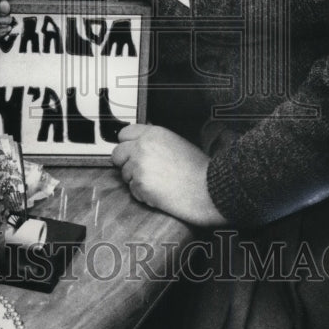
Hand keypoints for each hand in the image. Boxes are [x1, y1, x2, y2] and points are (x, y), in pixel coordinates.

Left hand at [111, 123, 227, 227]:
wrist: (210, 189)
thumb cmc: (200, 169)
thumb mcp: (177, 143)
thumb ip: (155, 141)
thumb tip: (140, 143)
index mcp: (153, 133)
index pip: (124, 133)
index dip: (126, 144)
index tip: (129, 151)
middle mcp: (143, 147)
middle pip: (117, 154)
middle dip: (126, 163)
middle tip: (140, 171)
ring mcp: (140, 166)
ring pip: (124, 174)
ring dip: (136, 180)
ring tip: (157, 183)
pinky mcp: (140, 185)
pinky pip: (132, 190)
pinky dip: (142, 194)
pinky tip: (159, 193)